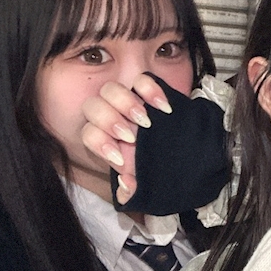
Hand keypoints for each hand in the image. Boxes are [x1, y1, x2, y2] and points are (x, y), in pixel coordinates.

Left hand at [81, 74, 172, 203]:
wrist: (181, 155)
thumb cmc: (155, 169)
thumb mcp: (144, 184)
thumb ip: (132, 191)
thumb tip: (126, 185)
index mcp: (106, 140)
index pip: (89, 134)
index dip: (101, 144)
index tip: (120, 159)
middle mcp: (112, 117)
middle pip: (93, 107)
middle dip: (110, 121)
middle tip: (132, 137)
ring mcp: (128, 101)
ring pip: (111, 89)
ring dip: (126, 104)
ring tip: (147, 121)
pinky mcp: (147, 91)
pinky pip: (141, 79)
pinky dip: (150, 90)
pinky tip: (163, 107)